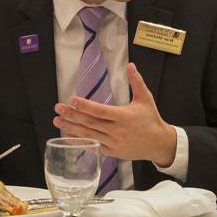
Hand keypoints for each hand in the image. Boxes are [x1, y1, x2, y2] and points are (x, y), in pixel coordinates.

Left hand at [54, 63, 176, 165]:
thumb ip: (136, 81)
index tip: (71, 100)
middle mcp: (117, 130)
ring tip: (58, 121)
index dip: (84, 106)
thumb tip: (130, 65)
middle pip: (90, 122)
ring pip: (89, 135)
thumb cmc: (151, 119)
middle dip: (72, 115)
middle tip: (58, 109)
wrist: (158, 143)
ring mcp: (113, 142)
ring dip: (71, 128)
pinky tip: (69, 136)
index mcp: (124, 116)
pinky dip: (80, 141)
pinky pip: (93, 146)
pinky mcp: (112, 151)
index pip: (99, 111)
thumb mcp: (145, 98)